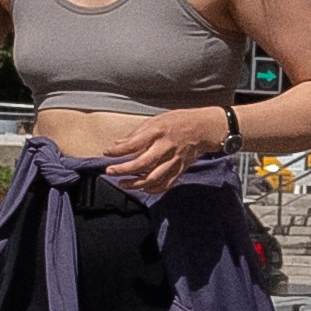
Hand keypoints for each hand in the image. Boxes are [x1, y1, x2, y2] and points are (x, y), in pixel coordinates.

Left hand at [95, 104, 229, 199]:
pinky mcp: (180, 170)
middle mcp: (166, 148)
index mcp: (158, 132)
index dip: (118, 150)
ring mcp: (174, 161)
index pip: (134, 144)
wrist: (203, 129)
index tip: (107, 153)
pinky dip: (153, 189)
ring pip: (153, 178)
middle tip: (110, 171)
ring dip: (135, 184)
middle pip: (142, 163)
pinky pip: (165, 184)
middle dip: (123, 169)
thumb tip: (117, 144)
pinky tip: (142, 189)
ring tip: (122, 184)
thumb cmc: (177, 122)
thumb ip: (136, 134)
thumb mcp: (156, 120)